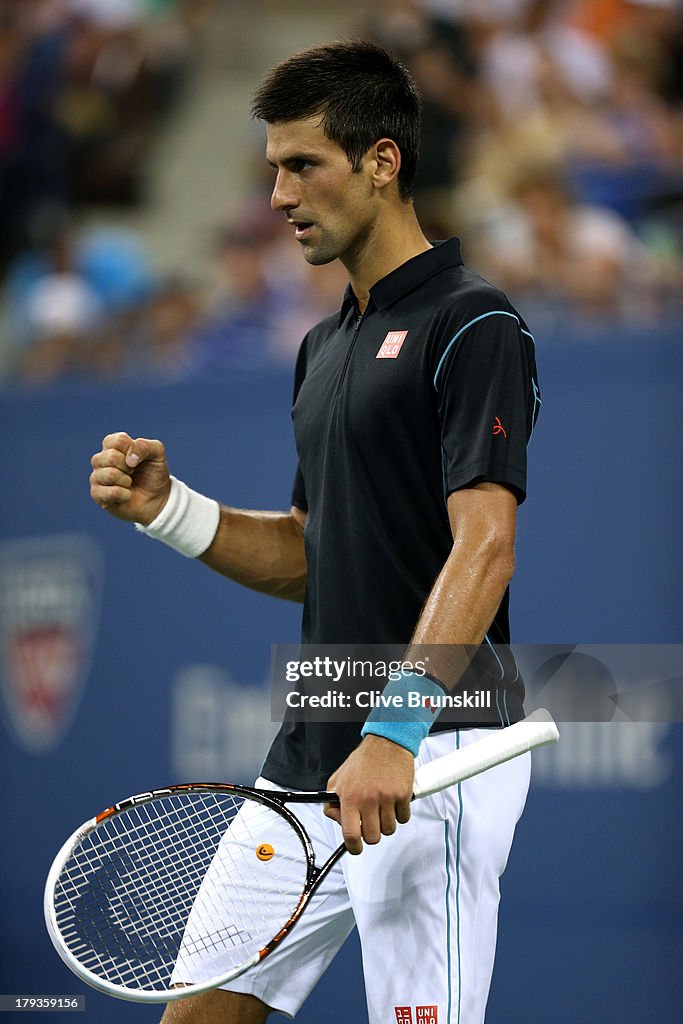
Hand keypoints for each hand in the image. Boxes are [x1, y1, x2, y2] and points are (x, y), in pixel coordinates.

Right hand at [90, 432, 170, 525]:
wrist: (156, 499)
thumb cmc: (153, 473)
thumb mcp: (156, 453)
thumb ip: (144, 446)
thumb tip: (129, 459)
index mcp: (112, 445)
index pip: (119, 440)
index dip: (133, 450)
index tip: (138, 458)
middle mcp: (100, 459)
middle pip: (112, 457)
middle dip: (130, 467)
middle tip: (133, 472)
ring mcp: (97, 477)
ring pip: (110, 475)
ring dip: (127, 481)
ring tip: (129, 483)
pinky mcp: (97, 494)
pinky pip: (112, 492)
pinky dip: (125, 495)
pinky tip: (126, 495)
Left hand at [324, 735, 413, 854]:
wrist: (387, 743)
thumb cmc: (364, 761)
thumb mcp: (339, 779)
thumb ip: (332, 801)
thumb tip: (336, 819)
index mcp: (350, 796)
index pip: (350, 834)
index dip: (354, 847)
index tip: (356, 847)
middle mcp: (368, 798)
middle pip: (373, 837)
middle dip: (372, 833)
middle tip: (371, 820)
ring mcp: (387, 797)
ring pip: (389, 829)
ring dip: (386, 822)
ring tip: (382, 806)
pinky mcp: (403, 795)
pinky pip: (403, 818)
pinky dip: (400, 813)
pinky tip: (393, 800)